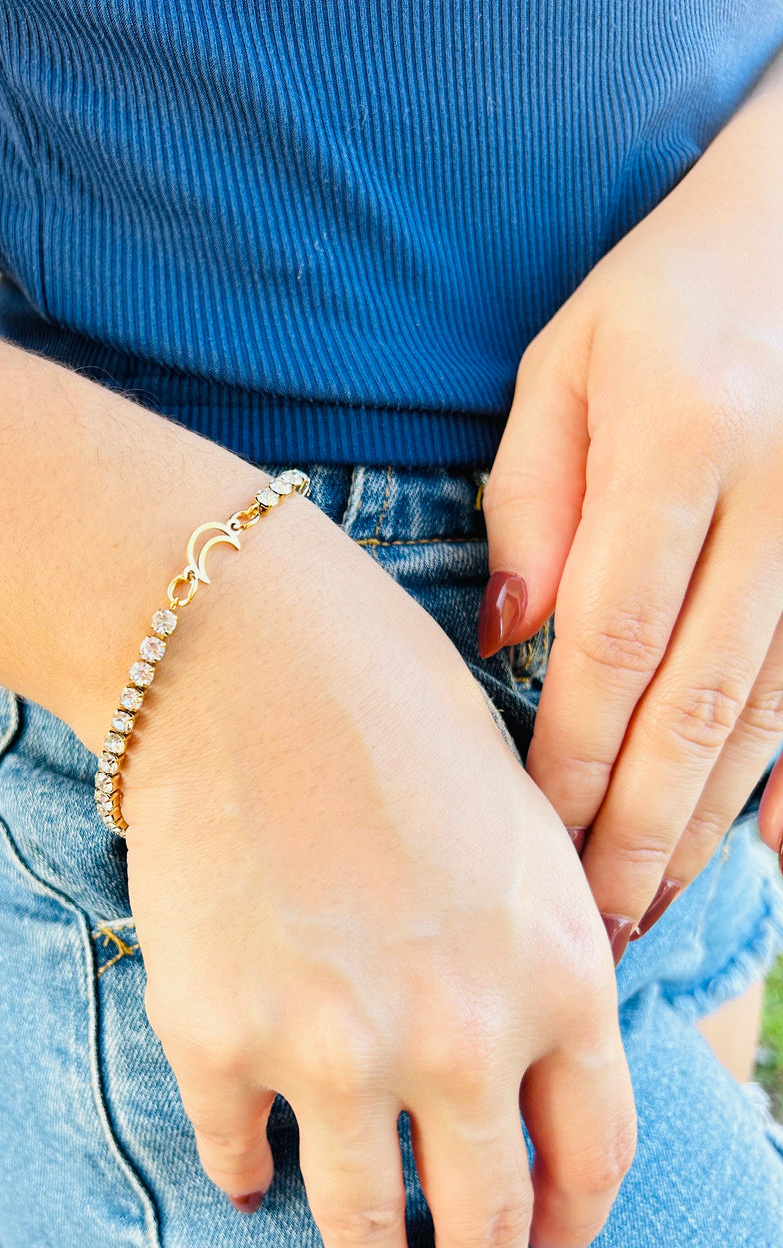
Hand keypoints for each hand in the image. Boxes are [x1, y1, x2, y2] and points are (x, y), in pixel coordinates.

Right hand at [121, 493, 634, 1247]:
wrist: (245, 652)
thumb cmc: (396, 712)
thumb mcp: (523, 830)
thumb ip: (541, 955)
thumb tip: (527, 1059)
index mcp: (559, 975)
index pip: (596, 1156)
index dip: (578, 1221)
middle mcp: (458, 1036)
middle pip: (488, 1221)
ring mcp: (332, 1048)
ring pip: (361, 1224)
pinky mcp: (217, 1036)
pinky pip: (236, 1152)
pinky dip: (245, 1172)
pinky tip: (249, 1177)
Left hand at [478, 55, 782, 957]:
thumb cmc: (661, 299)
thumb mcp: (562, 368)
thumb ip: (530, 504)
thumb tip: (513, 642)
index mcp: (684, 441)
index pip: (615, 635)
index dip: (574, 752)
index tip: (532, 841)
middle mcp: (779, 497)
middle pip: (698, 698)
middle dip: (638, 825)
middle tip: (591, 927)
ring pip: (770, 712)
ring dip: (707, 823)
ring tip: (651, 909)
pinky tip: (769, 852)